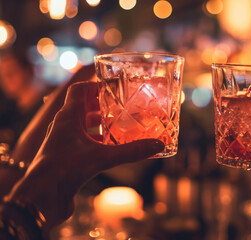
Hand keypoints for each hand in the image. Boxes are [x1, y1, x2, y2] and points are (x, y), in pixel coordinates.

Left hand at [5, 81, 163, 231]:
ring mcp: (63, 142)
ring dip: (100, 124)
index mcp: (67, 117)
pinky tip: (112, 148)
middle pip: (83, 107)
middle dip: (102, 106)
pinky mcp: (66, 158)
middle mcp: (63, 126)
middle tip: (122, 106)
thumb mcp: (103, 157)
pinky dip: (98, 142)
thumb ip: (131, 151)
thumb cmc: (63, 170)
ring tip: (120, 125)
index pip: (78, 90)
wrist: (42, 198)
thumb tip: (157, 144)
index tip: (113, 88)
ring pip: (83, 126)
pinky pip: (83, 143)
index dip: (95, 86)